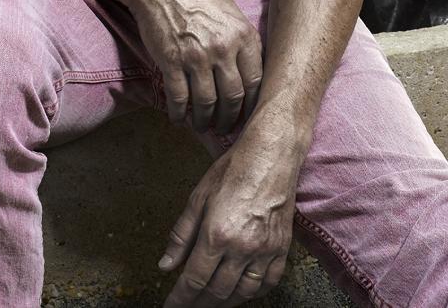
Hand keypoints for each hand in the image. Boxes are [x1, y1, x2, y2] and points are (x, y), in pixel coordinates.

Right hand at [123, 0, 263, 134]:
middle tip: (225, 128)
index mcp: (243, 35)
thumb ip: (242, 38)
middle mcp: (224, 48)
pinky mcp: (172, 63)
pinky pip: (179, 99)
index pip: (256, 81)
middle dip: (229, 119)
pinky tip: (178, 119)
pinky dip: (179, 114)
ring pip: (207, 104)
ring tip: (202, 126)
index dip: (252, 104)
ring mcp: (197, 57)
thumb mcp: (229, 10)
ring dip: (205, 121)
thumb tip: (250, 67)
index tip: (247, 114)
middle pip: (233, 98)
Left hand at [159, 132, 300, 305]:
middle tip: (189, 306)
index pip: (194, 280)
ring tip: (212, 303)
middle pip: (217, 291)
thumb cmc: (233, 170)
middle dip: (199, 304)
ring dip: (225, 302)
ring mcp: (265, 250)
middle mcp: (242, 247)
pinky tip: (243, 292)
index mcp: (216, 235)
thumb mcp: (198, 197)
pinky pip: (269, 282)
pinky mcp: (282, 247)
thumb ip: (181, 235)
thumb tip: (165, 265)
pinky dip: (254, 292)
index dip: (180, 299)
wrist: (271, 155)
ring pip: (244, 292)